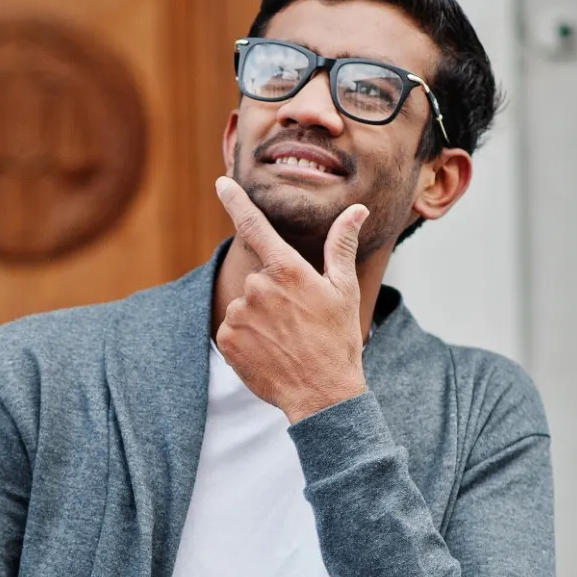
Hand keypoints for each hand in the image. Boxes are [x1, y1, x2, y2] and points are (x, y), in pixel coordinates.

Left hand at [213, 176, 369, 423]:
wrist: (321, 393)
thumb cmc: (336, 340)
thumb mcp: (344, 290)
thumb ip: (341, 246)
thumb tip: (355, 210)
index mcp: (288, 271)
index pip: (255, 226)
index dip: (235, 201)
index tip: (221, 183)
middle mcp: (258, 288)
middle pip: (258, 279)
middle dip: (274, 294)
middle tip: (298, 319)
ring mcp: (239, 314)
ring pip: (245, 305)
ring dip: (260, 318)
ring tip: (285, 339)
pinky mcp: (225, 340)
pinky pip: (232, 329)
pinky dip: (247, 338)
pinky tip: (268, 352)